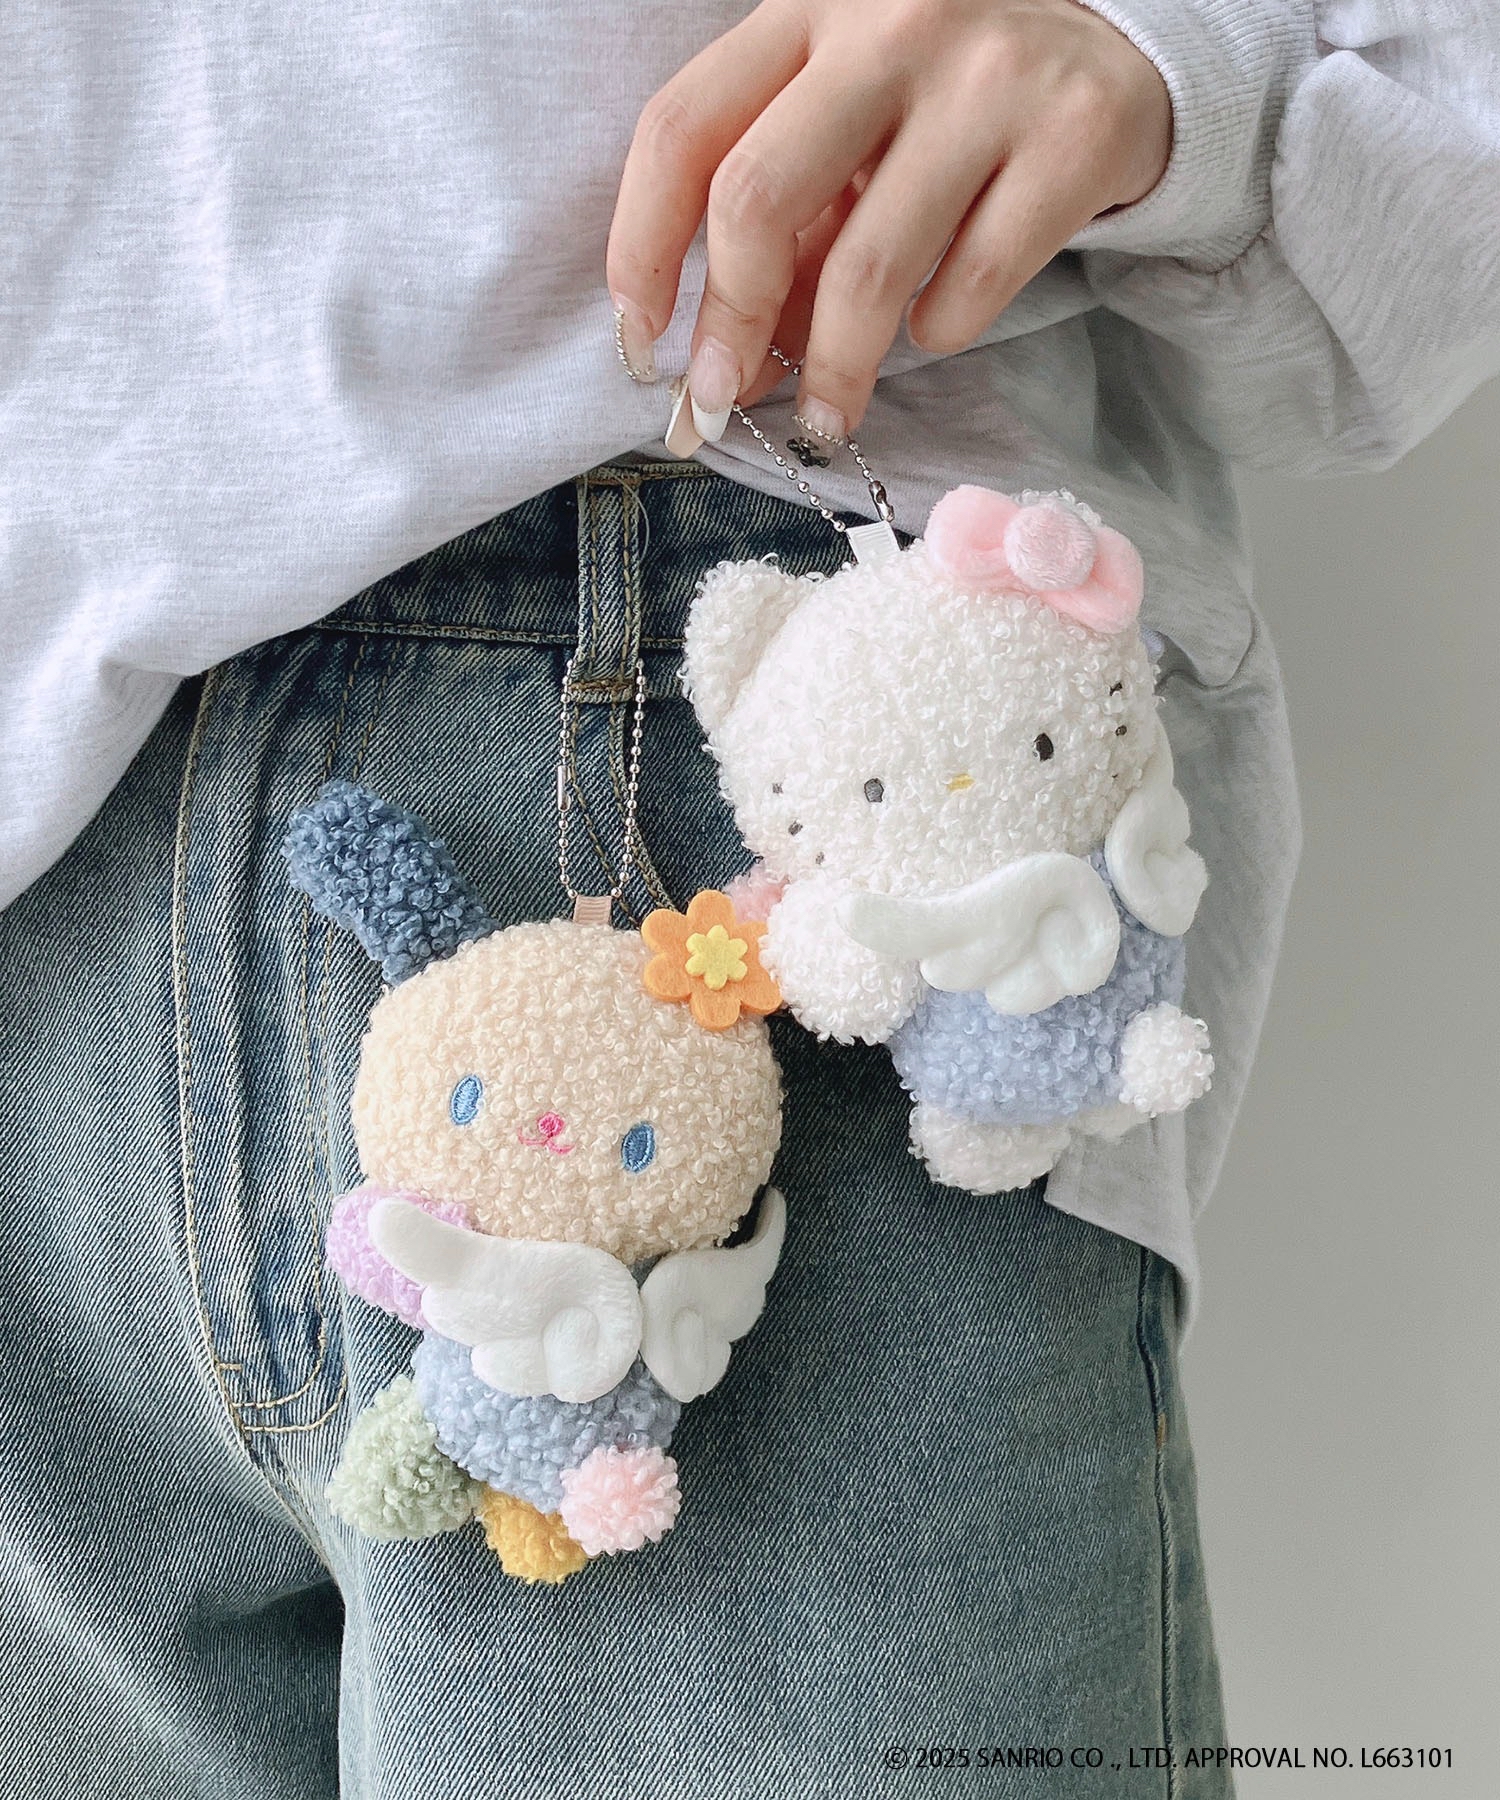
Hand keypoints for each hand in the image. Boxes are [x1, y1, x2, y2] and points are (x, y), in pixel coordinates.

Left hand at [607, 0, 1170, 440]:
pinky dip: (941, 333)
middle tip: (722, 400)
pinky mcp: (1074, 137)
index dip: (641, 250)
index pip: (681, 131)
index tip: (641, 343)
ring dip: (834, 371)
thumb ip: (785, 214)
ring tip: (827, 420)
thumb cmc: (945, 102)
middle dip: (728, 326)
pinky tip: (935, 329)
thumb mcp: (847, 120)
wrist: (1115, 50)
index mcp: (805, 8)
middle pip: (756, 200)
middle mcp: (889, 24)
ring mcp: (986, 77)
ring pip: (867, 268)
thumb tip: (723, 359)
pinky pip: (973, 285)